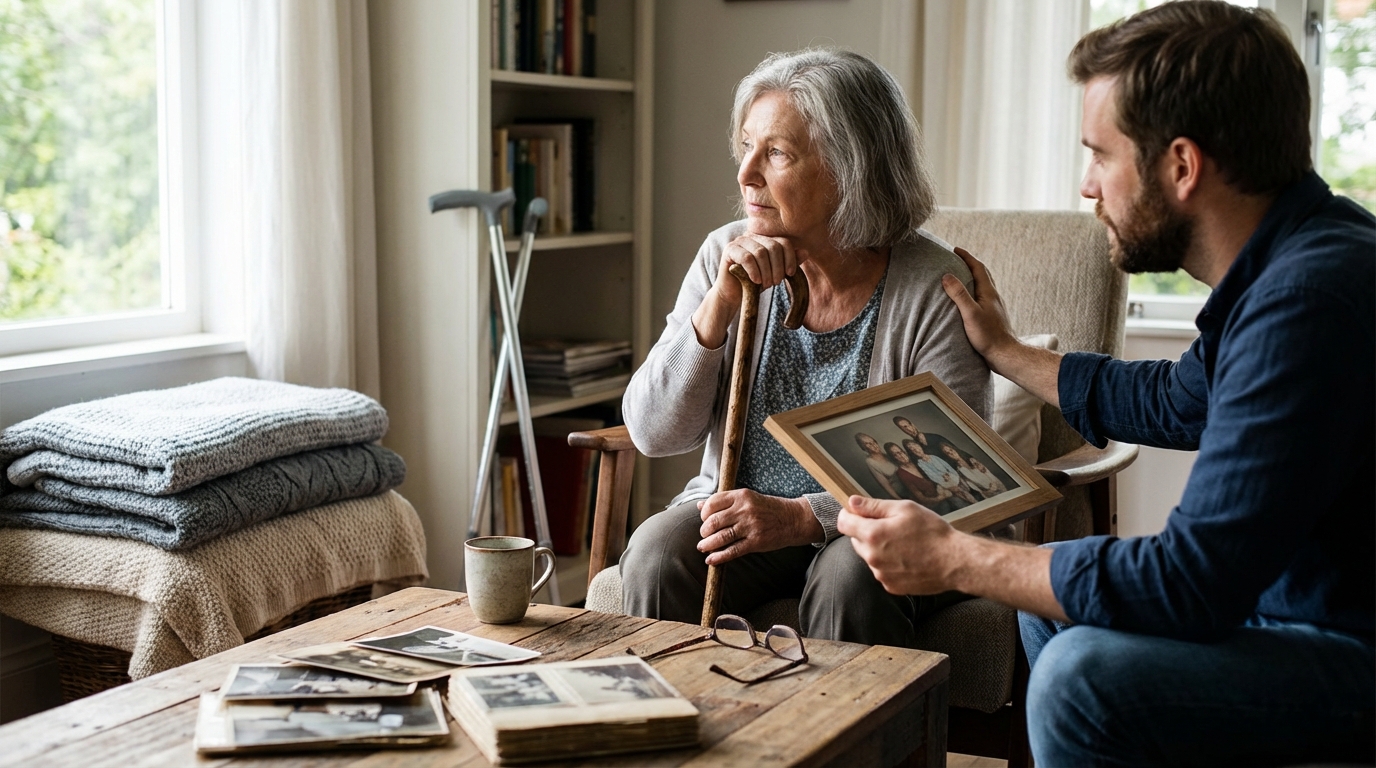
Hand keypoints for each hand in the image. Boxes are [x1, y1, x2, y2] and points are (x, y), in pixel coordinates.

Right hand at [692, 235, 806, 347]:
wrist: (734, 295)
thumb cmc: (755, 283)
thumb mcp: (776, 273)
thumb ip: (789, 262)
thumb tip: (806, 252)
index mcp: (765, 238)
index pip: (784, 242)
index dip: (790, 258)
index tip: (790, 274)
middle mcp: (752, 235)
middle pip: (773, 246)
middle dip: (778, 267)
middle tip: (775, 283)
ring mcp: (739, 241)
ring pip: (760, 252)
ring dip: (766, 272)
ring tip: (765, 284)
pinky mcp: (730, 250)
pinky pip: (746, 258)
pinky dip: (754, 271)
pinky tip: (755, 281)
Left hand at [696, 490, 822, 565]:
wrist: (793, 519)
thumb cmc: (767, 508)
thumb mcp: (747, 498)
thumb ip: (724, 501)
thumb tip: (700, 506)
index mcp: (741, 496)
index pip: (713, 503)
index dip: (704, 513)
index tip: (704, 520)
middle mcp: (744, 510)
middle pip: (714, 521)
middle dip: (704, 531)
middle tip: (704, 535)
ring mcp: (750, 527)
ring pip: (721, 537)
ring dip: (707, 544)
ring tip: (703, 547)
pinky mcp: (756, 542)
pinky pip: (732, 551)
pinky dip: (719, 557)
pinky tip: (711, 560)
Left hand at [838, 495, 957, 595]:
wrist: (955, 562)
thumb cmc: (933, 532)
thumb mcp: (905, 509)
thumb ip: (874, 506)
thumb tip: (852, 502)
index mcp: (873, 535)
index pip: (843, 523)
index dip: (849, 514)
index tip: (858, 512)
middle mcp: (872, 557)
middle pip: (855, 540)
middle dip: (866, 531)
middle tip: (891, 526)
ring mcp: (881, 574)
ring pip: (869, 556)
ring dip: (878, 549)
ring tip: (903, 543)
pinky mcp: (891, 586)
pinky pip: (881, 571)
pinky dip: (888, 564)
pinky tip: (907, 558)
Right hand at [941, 247, 1019, 372]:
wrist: (1005, 354)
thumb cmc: (988, 336)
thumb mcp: (970, 314)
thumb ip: (959, 294)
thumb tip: (947, 276)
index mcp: (988, 292)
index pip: (978, 267)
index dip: (966, 257)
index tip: (955, 250)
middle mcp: (993, 296)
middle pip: (983, 274)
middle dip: (970, 263)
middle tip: (957, 259)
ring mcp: (994, 306)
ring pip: (983, 285)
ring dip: (973, 277)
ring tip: (960, 276)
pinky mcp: (992, 316)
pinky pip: (982, 296)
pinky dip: (974, 291)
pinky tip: (969, 300)